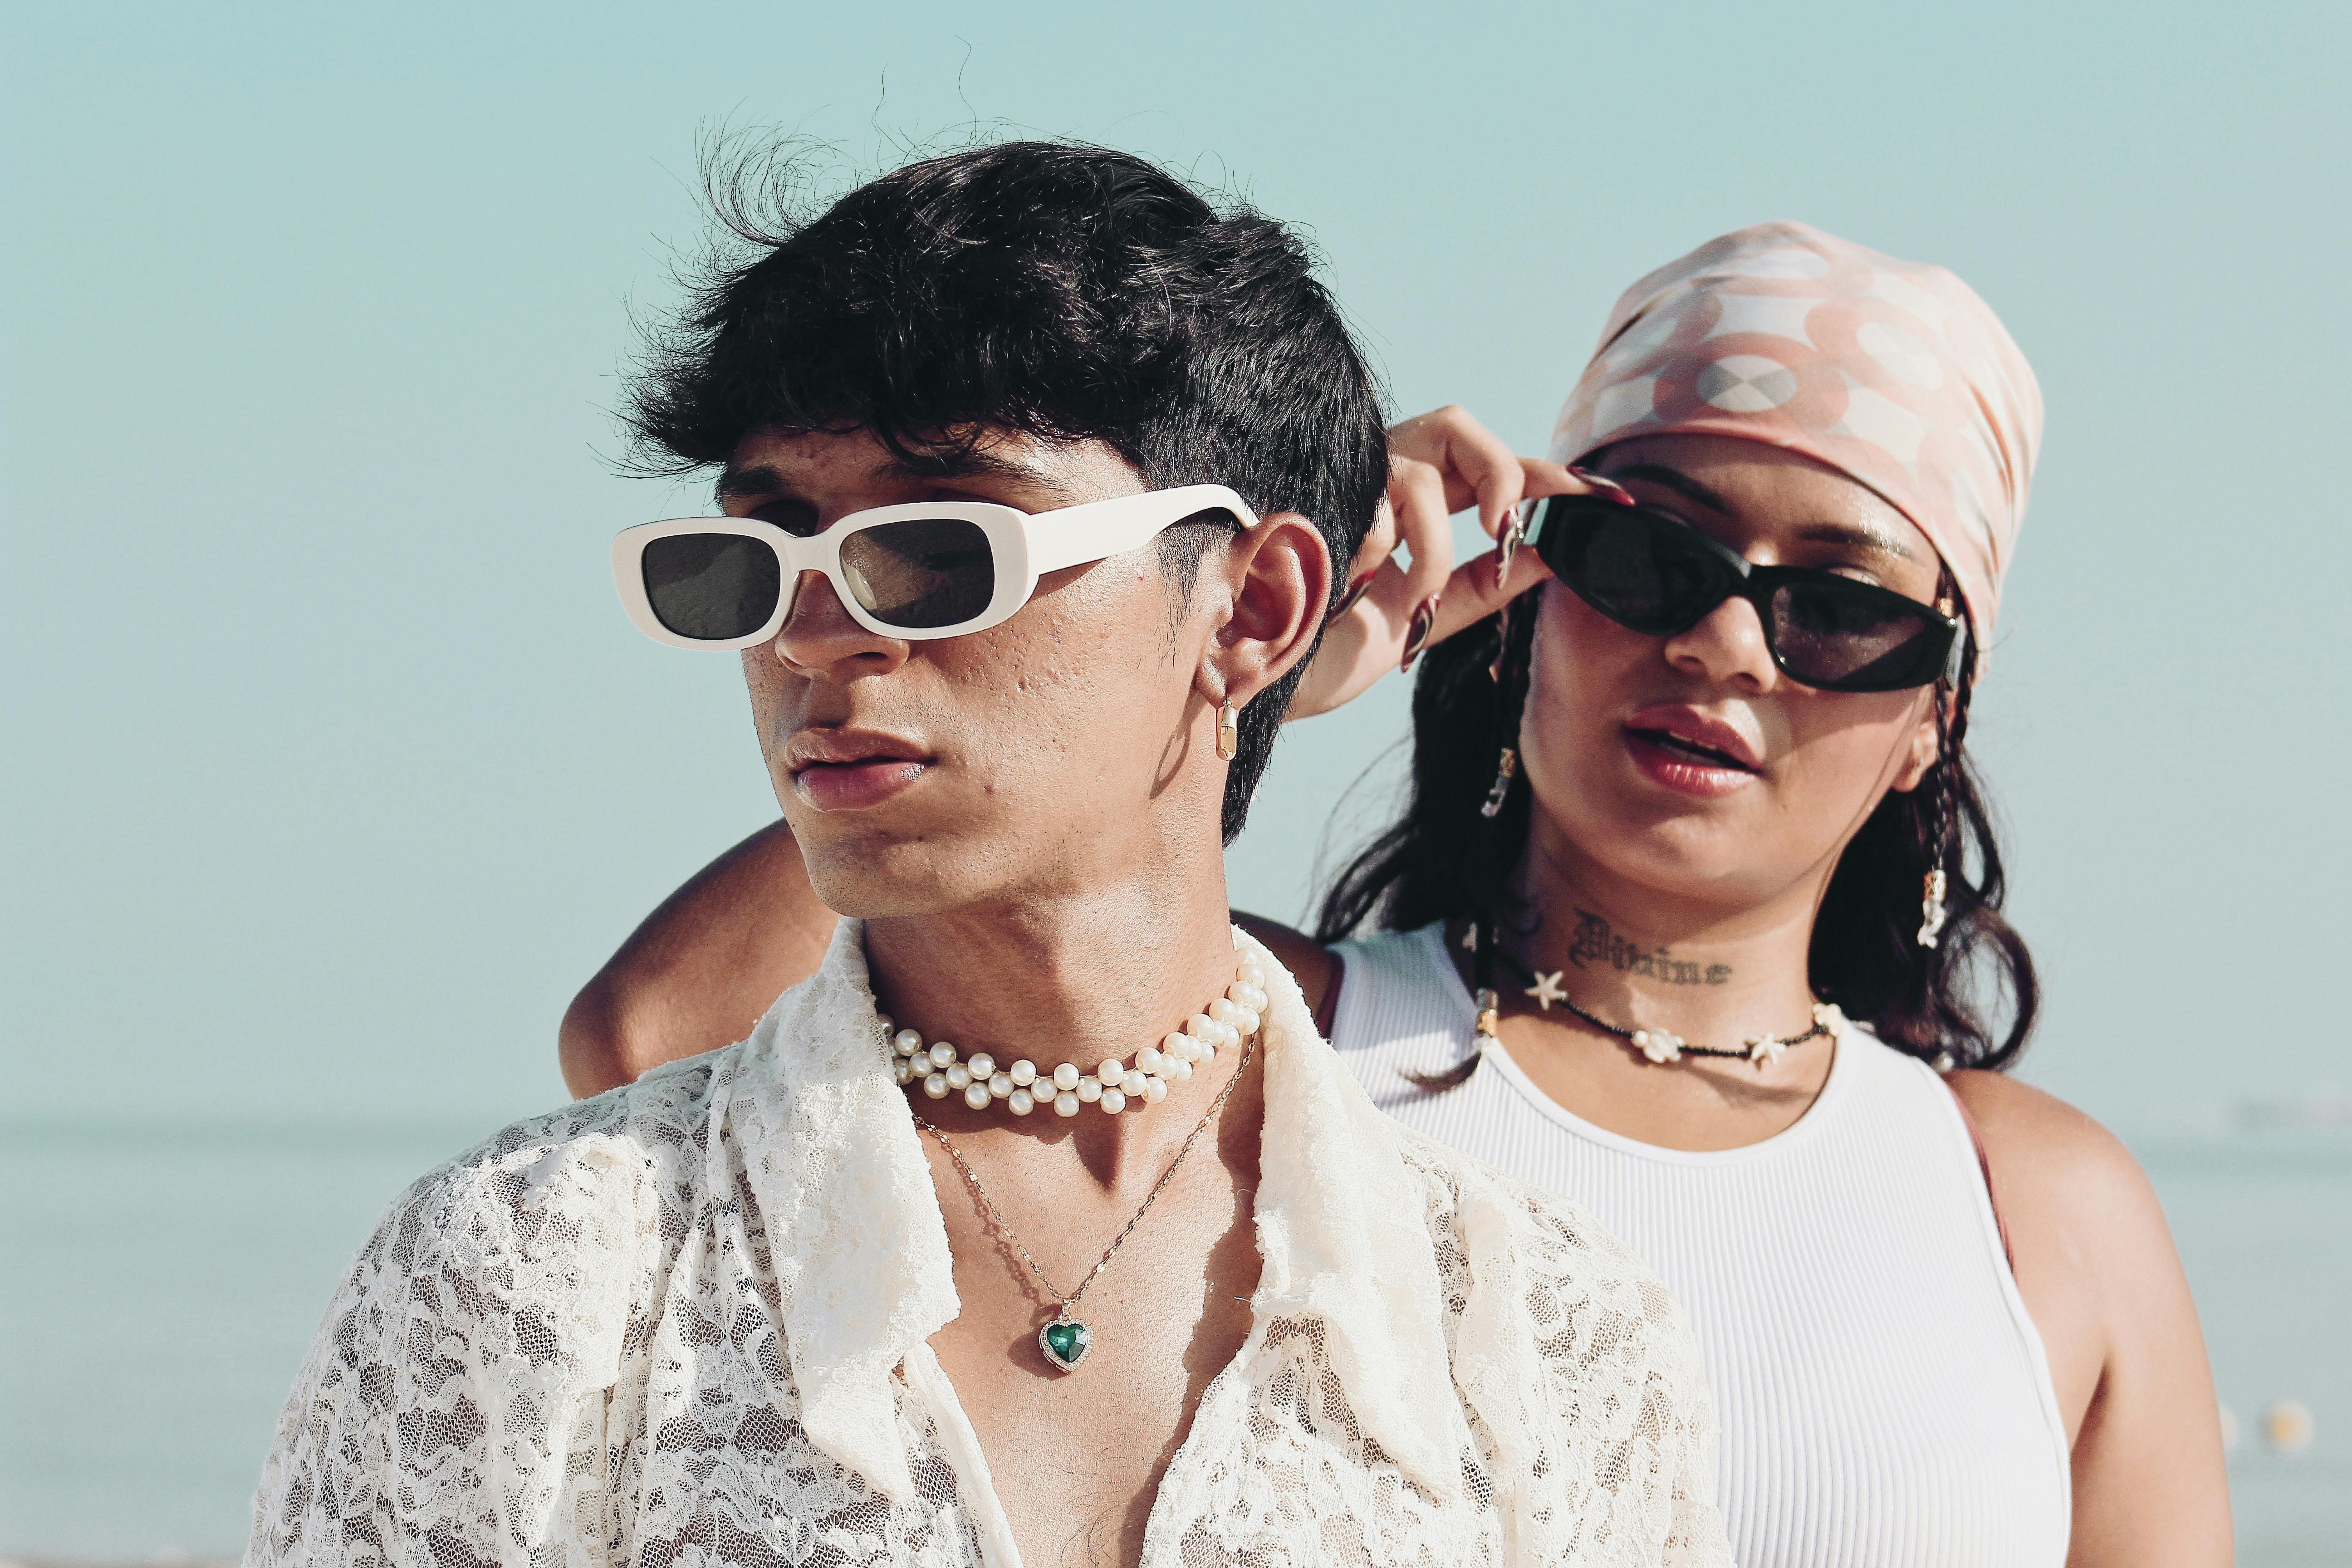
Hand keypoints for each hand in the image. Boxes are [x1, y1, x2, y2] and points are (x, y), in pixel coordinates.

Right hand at [1287, 405, 1611, 719]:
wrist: (1248, 676)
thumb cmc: (1321, 648)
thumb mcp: (1425, 617)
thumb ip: (1485, 583)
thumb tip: (1558, 552)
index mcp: (1413, 508)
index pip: (1496, 473)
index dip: (1555, 479)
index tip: (1617, 503)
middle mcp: (1380, 480)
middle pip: (1460, 427)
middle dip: (1500, 473)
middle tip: (1501, 530)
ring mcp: (1342, 481)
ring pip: (1422, 471)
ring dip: (1431, 545)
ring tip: (1404, 595)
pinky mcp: (1311, 493)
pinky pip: (1378, 507)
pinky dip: (1381, 556)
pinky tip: (1352, 585)